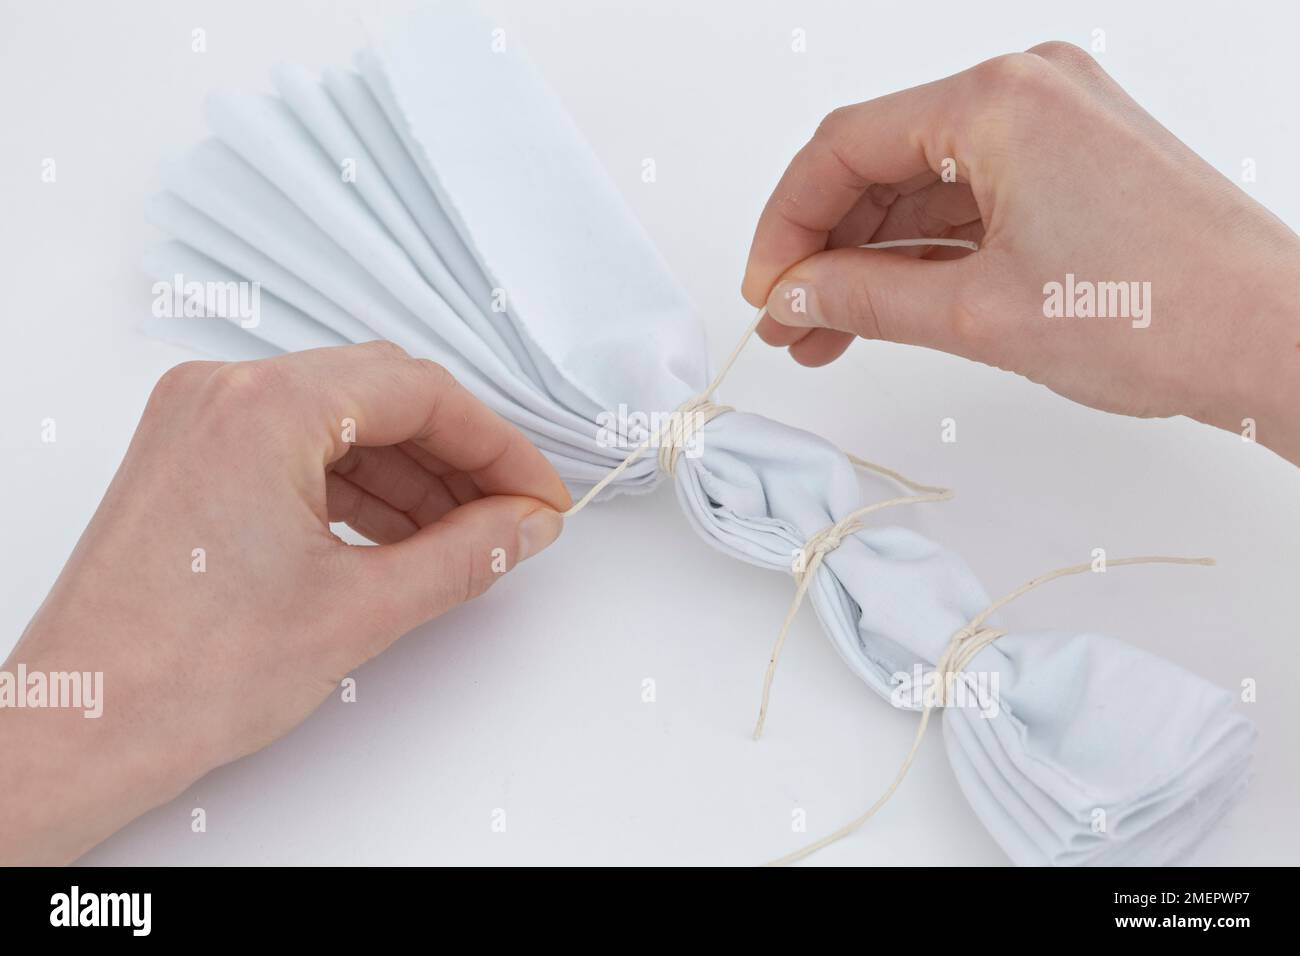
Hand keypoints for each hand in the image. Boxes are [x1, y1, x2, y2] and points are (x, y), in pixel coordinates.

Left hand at [0, 342, 569, 863]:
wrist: (79, 734)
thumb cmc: (181, 677)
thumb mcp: (360, 609)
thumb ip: (466, 555)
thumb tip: (525, 526)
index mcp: (263, 409)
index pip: (418, 392)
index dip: (497, 445)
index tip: (537, 493)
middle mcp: (222, 395)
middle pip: (381, 396)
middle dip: (457, 457)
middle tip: (511, 514)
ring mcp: (198, 423)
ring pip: (340, 421)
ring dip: (410, 474)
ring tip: (462, 536)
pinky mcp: (189, 459)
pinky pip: (296, 448)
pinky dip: (356, 486)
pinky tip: (399, 535)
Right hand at [743, 42, 1299, 464]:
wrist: (1276, 342)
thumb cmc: (1162, 314)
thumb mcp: (977, 314)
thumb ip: (863, 300)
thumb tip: (792, 296)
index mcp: (998, 100)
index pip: (845, 146)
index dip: (786, 223)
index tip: (764, 288)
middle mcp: (1027, 93)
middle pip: (881, 162)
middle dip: (825, 247)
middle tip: (787, 319)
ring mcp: (1056, 127)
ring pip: (924, 187)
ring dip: (871, 259)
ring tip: (827, 332)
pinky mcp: (1076, 165)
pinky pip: (971, 201)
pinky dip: (925, 254)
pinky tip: (886, 307)